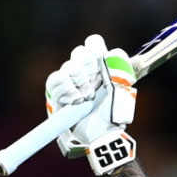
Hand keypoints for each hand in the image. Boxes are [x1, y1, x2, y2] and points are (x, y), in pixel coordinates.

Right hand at [45, 34, 137, 174]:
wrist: (100, 134)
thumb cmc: (113, 113)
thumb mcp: (121, 89)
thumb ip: (119, 68)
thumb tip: (114, 52)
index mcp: (100, 66)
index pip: (93, 42)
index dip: (95, 47)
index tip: (101, 60)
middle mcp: (83, 71)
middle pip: (79, 52)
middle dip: (89, 68)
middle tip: (95, 86)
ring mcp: (68, 81)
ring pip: (67, 67)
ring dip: (79, 82)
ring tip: (87, 98)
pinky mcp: (55, 93)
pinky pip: (55, 80)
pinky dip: (67, 89)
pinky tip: (75, 101)